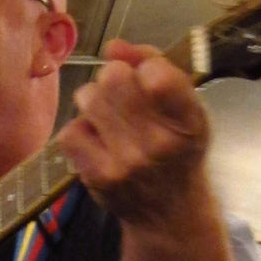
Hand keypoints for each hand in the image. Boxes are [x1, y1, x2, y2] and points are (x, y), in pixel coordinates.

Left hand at [59, 41, 212, 228]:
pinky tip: (97, 140)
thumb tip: (114, 46)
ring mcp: (126, 162)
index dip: (145, 67)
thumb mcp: (185, 107)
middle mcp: (160, 143)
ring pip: (88, 98)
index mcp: (189, 120)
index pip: (156, 75)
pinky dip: (81, 130)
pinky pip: (71, 131)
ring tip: (110, 119)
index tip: (149, 81)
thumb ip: (154, 66)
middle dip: (114, 78)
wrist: (169, 213)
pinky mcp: (98, 176)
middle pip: (113, 77)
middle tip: (122, 97)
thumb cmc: (178, 151)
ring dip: (94, 102)